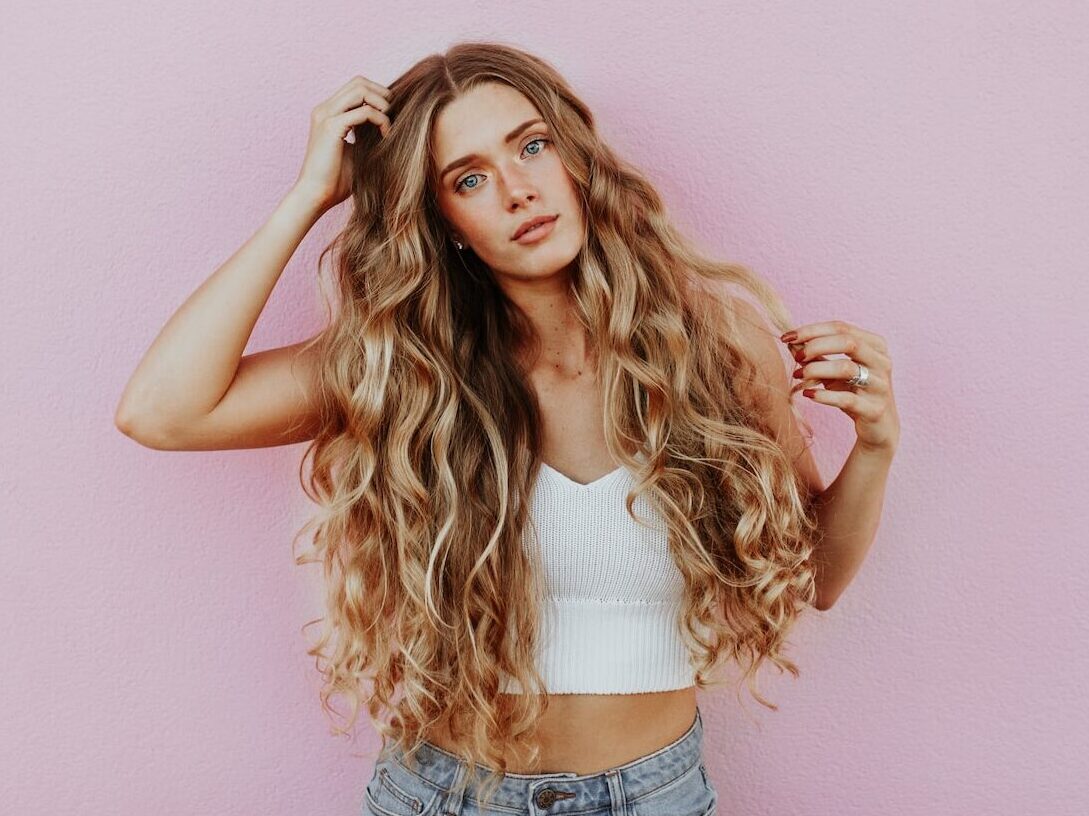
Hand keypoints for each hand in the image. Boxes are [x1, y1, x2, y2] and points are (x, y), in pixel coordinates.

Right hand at [292, 75, 391, 213]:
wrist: (315, 195)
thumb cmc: (335, 180)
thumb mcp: (356, 152)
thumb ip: (366, 135)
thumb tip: (389, 126)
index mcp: (328, 113)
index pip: (355, 88)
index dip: (377, 96)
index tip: (391, 116)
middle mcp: (325, 109)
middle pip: (359, 82)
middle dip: (382, 95)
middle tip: (394, 116)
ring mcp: (326, 115)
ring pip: (360, 89)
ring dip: (382, 104)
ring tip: (390, 124)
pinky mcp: (331, 127)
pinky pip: (364, 111)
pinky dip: (380, 120)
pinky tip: (385, 135)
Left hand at [781, 320, 898, 455]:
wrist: (878, 426)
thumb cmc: (853, 392)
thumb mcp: (833, 371)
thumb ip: (815, 355)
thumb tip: (790, 341)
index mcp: (874, 345)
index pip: (841, 327)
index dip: (812, 330)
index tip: (787, 336)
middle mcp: (881, 362)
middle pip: (848, 342)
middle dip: (816, 346)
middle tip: (796, 357)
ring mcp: (880, 385)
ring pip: (847, 369)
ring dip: (816, 369)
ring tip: (798, 375)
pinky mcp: (874, 409)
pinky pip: (847, 399)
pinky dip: (824, 395)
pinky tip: (808, 394)